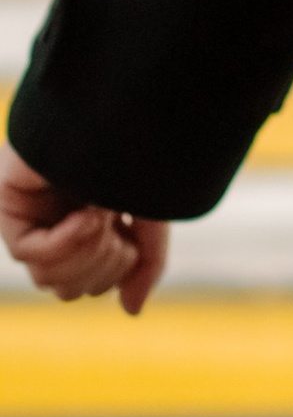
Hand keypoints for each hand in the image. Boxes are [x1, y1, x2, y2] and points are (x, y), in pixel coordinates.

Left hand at [0, 140, 167, 311]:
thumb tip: (132, 312)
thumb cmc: (142, 150)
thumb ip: (144, 263)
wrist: (122, 104)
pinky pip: (29, 253)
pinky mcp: (12, 203)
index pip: (90, 283)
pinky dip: (64, 244)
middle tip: (117, 227)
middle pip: (69, 289)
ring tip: (102, 215)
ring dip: (86, 254)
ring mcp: (32, 211)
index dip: (115, 273)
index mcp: (89, 219)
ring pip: (47, 279)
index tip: (132, 237)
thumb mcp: (154, 214)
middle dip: (101, 267)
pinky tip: (87, 215)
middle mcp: (56, 219)